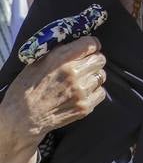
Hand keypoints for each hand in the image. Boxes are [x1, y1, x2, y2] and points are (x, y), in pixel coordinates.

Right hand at [0, 37, 105, 152]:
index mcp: (61, 59)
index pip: (91, 43)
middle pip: (100, 59)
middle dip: (93, 60)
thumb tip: (73, 44)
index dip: (91, 45)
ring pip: (101, 76)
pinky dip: (94, 92)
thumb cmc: (24, 90)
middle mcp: (74, 73)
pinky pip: (101, 93)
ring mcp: (81, 91)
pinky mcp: (85, 106)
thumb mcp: (35, 63)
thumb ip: (57, 52)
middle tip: (84, 66)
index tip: (88, 49)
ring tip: (80, 82)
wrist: (21, 119)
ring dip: (93, 77)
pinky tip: (81, 94)